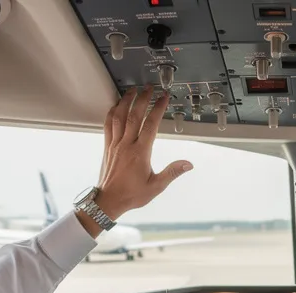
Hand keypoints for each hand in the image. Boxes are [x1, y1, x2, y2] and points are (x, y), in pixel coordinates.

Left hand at [91, 85, 192, 223]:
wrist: (109, 201)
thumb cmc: (132, 195)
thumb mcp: (156, 186)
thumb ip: (172, 173)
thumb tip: (188, 164)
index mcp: (140, 152)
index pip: (151, 124)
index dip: (158, 108)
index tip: (164, 98)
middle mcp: (126, 145)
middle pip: (134, 115)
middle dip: (142, 99)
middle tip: (149, 87)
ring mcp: (115, 144)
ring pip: (119, 117)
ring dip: (126, 101)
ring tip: (132, 90)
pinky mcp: (107, 147)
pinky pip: (108, 125)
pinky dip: (112, 113)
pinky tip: (116, 106)